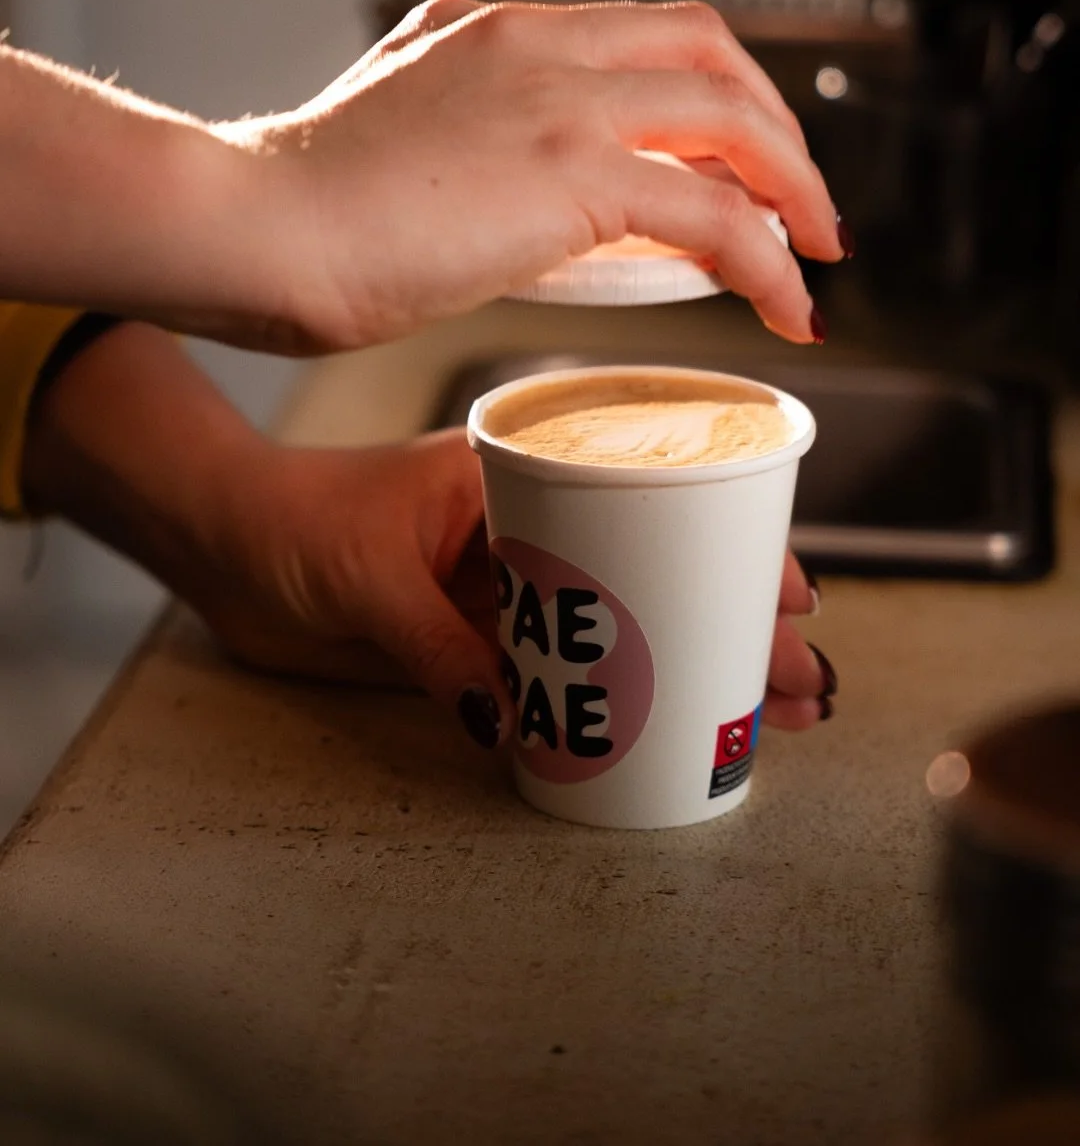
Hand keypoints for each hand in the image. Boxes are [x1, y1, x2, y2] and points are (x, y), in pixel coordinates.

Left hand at [24, 324, 836, 749]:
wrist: (227, 547)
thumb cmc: (294, 522)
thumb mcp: (370, 577)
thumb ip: (440, 648)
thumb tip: (512, 721)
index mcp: (519, 476)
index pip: (652, 502)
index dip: (728, 548)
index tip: (792, 594)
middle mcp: (534, 526)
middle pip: (660, 570)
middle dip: (735, 623)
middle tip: (803, 680)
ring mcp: (516, 583)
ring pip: (628, 623)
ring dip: (695, 663)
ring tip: (767, 713)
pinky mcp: (484, 633)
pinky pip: (569, 667)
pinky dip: (617, 696)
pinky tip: (667, 723)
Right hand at [225, 0, 844, 350]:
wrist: (251, 225)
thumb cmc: (297, 209)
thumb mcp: (389, 136)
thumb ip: (453, 134)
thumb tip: (496, 185)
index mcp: (493, 32)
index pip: (642, 36)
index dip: (710, 92)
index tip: (734, 154)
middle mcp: (537, 44)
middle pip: (709, 52)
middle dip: (773, 126)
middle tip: (800, 200)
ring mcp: (556, 98)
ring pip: (731, 119)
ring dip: (794, 187)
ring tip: (816, 253)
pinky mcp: (569, 172)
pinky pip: (714, 211)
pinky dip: (767, 257)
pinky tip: (786, 302)